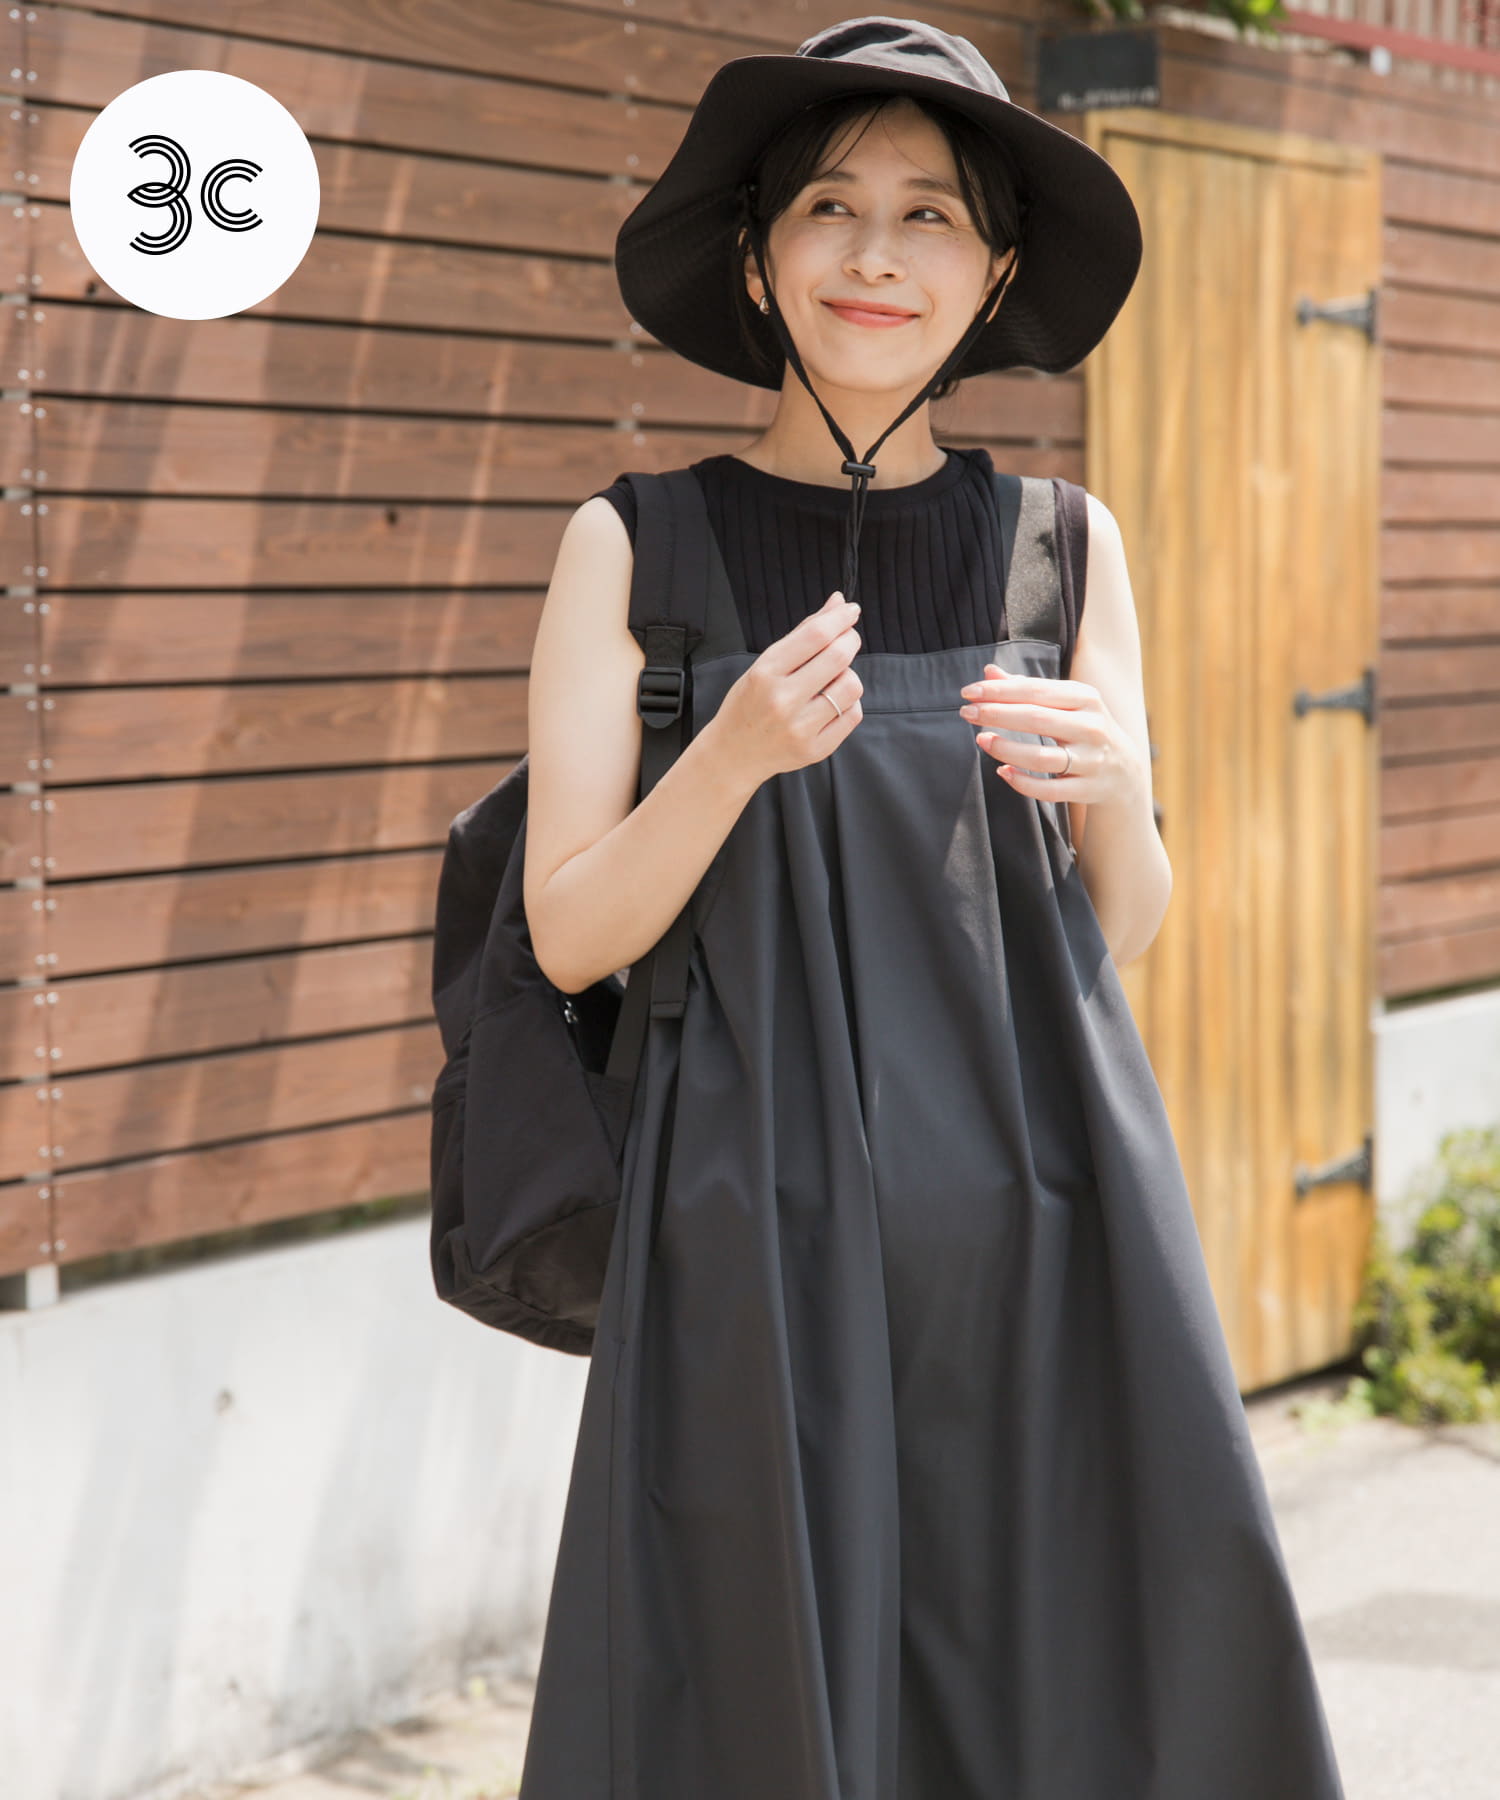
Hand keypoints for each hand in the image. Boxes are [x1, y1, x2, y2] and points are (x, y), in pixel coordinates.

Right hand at [710, 591, 863, 784]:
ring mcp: (800, 728)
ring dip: (849, 674)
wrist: (732, 753)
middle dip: (850, 640)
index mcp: (765, 673)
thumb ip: (803, 634)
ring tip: (833, 679)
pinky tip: (832, 703)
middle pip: (838, 657)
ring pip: (851, 686)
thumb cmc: (749, 703)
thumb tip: (838, 603)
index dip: (839, 618)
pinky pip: (853, 714)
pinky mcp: (815, 749)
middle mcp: (782, 700)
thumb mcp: (764, 664)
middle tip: (848, 638)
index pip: (815, 635)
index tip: (850, 610)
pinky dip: (849, 702)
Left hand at [958, 661, 1146, 808]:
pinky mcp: (1087, 789)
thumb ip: (1026, 688)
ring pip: (1041, 757)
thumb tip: (988, 671)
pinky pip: (1049, 790)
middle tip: (966, 713)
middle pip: (1036, 719)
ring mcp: (1090, 760)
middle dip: (996, 714)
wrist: (1124, 770)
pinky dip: (1023, 783)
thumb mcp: (1065, 703)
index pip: (1035, 691)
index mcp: (1085, 698)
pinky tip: (1002, 772)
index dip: (999, 691)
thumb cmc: (1083, 728)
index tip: (968, 692)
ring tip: (981, 740)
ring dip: (1007, 749)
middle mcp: (1091, 727)